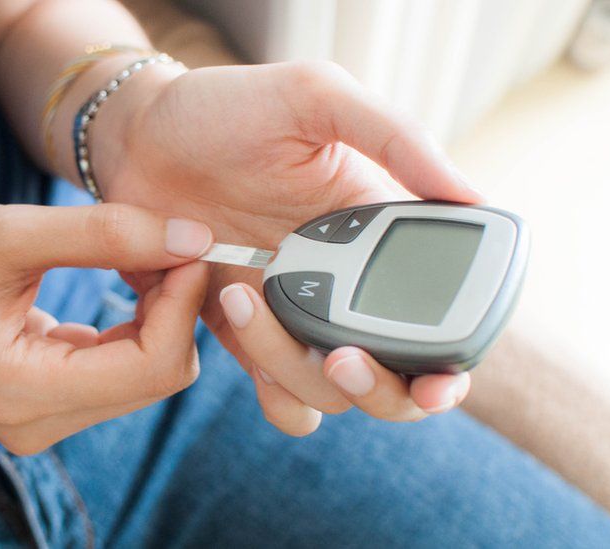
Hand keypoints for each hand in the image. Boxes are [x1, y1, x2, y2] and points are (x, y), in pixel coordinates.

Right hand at [0, 202, 212, 453]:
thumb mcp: (7, 233)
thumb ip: (104, 235)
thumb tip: (195, 236)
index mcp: (24, 392)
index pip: (152, 367)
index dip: (184, 303)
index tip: (187, 240)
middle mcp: (39, 423)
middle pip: (158, 375)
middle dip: (175, 305)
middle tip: (162, 239)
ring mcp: (43, 419)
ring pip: (148, 372)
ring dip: (159, 310)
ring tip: (135, 250)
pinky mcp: (48, 401)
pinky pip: (122, 366)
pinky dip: (136, 320)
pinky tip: (121, 273)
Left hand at [96, 61, 477, 433]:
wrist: (138, 136)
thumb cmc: (226, 108)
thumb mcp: (313, 98)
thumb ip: (394, 136)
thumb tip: (471, 195)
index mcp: (374, 234)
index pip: (434, 315)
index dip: (448, 363)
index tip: (437, 377)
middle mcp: (341, 284)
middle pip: (388, 378)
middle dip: (377, 387)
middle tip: (343, 357)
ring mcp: (290, 312)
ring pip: (324, 391)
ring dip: (300, 374)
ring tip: (244, 297)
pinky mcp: (238, 329)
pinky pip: (270, 388)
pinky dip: (266, 385)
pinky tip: (236, 329)